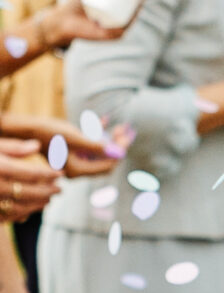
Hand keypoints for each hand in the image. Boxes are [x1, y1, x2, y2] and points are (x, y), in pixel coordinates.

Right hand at [0, 114, 122, 179]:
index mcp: (78, 171)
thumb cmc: (50, 132)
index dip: (119, 151)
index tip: (126, 136)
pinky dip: (96, 135)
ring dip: (109, 139)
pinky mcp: (71, 152)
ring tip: (119, 125)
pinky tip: (104, 121)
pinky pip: (89, 146)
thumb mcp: (76, 138)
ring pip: (99, 152)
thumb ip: (98, 146)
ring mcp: (73, 161)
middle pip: (105, 160)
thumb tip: (119, 153)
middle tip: (125, 129)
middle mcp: (76, 169)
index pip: (108, 166)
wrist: (28, 128)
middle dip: (116, 145)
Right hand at [0, 135, 61, 221]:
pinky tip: (28, 211)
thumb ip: (13, 147)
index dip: (49, 175)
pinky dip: (19, 215)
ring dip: (37, 205)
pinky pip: (5, 217)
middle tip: (59, 190)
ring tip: (47, 201)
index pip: (31, 173)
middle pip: (28, 192)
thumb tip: (37, 146)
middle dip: (47, 192)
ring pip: (19, 207)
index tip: (60, 174)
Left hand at [22, 0, 139, 56]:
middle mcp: (120, 15)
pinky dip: (131, 19)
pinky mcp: (114, 35)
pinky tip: (135, 11)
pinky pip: (126, 26)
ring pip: (133, 15)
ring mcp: (118, 25)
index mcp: (118, 4)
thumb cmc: (76, 1)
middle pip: (137, 4)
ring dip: (140, 6)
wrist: (64, 20)